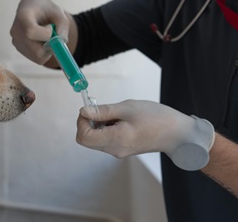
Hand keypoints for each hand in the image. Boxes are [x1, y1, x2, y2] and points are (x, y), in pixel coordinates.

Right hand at [10, 0, 70, 64]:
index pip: (31, 32)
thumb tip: (61, 41)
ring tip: (46, 36)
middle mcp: (15, 30)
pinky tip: (41, 40)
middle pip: (35, 50)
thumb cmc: (46, 9)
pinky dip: (43, 52)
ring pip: (37, 56)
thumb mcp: (58, 12)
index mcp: (23, 16)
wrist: (32, 8)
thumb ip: (63, 25)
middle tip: (52, 35)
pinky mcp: (18, 48)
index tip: (50, 26)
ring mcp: (15, 41)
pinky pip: (36, 58)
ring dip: (47, 50)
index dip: (46, 34)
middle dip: (49, 46)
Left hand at [76, 100, 214, 170]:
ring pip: (96, 139)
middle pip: (87, 139)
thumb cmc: (156, 117)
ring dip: (99, 124)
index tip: (91, 109)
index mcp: (115, 140)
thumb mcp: (127, 108)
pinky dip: (106, 128)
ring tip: (117, 114)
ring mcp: (119, 151)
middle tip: (103, 109)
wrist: (178, 133)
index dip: (81, 121)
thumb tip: (83, 111)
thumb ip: (103, 111)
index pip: (83, 137)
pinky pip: (106, 139)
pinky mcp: (123, 149)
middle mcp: (115, 150)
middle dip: (89, 122)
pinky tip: (121, 120)